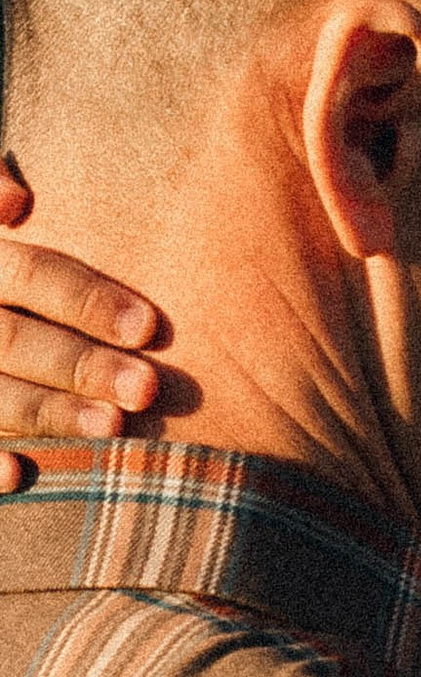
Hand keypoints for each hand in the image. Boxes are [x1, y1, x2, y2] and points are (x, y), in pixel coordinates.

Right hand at [0, 167, 163, 485]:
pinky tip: (21, 476)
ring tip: (110, 429)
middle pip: (13, 338)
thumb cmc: (2, 262)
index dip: (87, 300)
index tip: (149, 329)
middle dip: (80, 365)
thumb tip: (15, 200)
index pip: (31, 274)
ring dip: (48, 413)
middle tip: (148, 389)